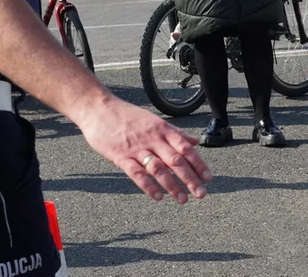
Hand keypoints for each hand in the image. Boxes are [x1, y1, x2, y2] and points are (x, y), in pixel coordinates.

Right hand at [79, 97, 211, 203]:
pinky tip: (158, 196)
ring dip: (172, 185)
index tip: (208, 178)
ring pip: (158, 168)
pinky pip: (136, 173)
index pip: (186, 148)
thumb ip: (175, 133)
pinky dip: (148, 186)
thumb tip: (194, 141)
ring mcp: (137, 148)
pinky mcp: (121, 156)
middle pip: (176, 160)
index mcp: (163, 129)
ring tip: (182, 199)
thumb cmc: (127, 115)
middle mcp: (153, 138)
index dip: (198, 163)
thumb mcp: (154, 120)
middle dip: (190, 178)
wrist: (99, 108)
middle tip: (201, 194)